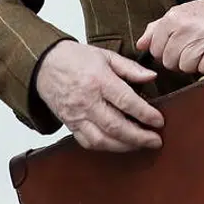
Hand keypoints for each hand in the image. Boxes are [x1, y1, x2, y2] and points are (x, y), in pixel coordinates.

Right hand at [35, 41, 162, 151]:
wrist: (44, 65)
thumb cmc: (76, 58)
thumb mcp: (106, 56)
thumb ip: (131, 68)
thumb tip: (152, 77)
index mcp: (99, 80)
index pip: (126, 101)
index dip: (145, 114)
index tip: (160, 121)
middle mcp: (87, 101)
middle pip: (115, 126)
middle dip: (138, 137)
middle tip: (156, 141)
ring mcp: (76, 115)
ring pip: (101, 139)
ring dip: (124, 146)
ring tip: (142, 145)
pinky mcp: (69, 124)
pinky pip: (87, 142)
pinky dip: (106, 147)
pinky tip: (121, 145)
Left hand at [136, 0, 203, 73]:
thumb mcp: (180, 13)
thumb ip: (157, 28)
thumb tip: (140, 44)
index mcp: (172, 19)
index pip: (156, 50)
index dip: (166, 53)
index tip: (178, 48)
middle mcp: (184, 28)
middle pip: (169, 61)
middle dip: (180, 60)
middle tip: (193, 50)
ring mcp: (201, 39)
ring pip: (185, 67)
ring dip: (195, 64)